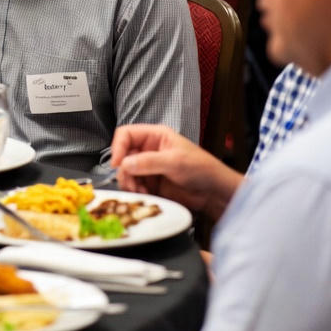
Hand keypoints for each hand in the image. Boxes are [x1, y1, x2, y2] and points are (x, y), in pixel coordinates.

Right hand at [110, 124, 241, 221]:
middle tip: (131, 184)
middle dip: (125, 171)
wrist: (214, 193)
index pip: (126, 134)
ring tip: (141, 192)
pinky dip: (136, 192)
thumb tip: (125, 164)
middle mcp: (149, 150)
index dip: (118, 147)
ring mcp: (149, 168)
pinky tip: (146, 196)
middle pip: (123, 156)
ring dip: (130, 184)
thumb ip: (149, 161)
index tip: (117, 164)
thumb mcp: (175, 162)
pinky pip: (134, 186)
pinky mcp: (151, 184)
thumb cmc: (201, 169)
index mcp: (155, 136)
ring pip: (126, 173)